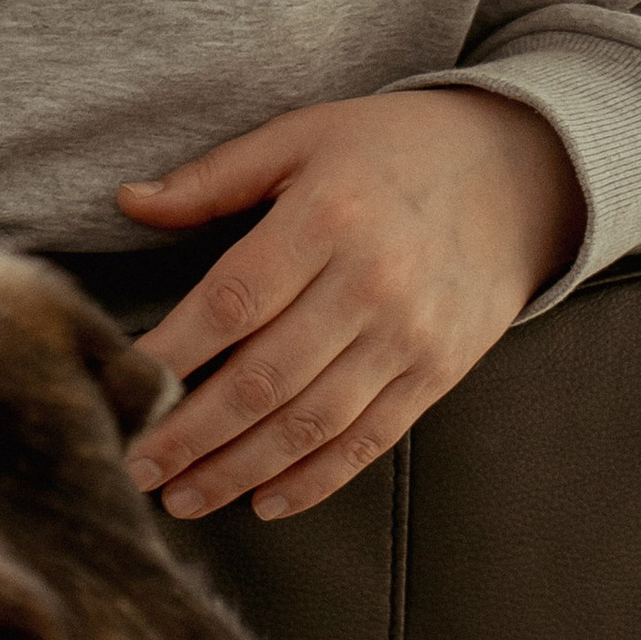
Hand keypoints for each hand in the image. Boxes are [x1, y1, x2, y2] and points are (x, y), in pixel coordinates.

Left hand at [114, 88, 586, 521]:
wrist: (520, 172)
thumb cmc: (391, 149)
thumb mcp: (302, 137)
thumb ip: (214, 178)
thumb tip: (128, 202)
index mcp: (326, 219)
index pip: (232, 303)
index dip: (172, 353)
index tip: (120, 386)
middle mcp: (371, 284)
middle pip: (264, 378)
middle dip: (191, 433)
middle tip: (135, 467)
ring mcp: (409, 337)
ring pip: (311, 423)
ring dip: (239, 470)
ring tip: (181, 499)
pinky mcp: (438, 372)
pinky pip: (369, 440)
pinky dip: (315, 480)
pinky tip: (264, 502)